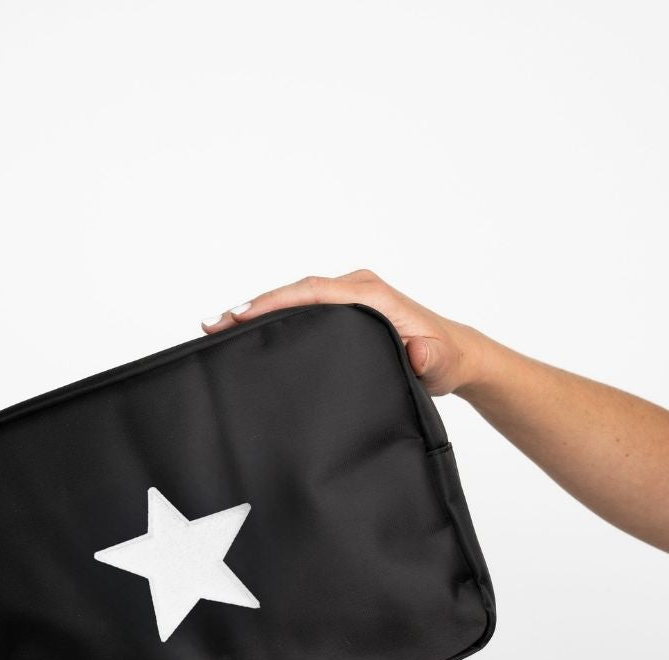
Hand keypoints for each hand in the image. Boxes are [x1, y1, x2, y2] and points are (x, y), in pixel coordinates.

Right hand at [201, 269, 490, 396]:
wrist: (454, 356)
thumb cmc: (445, 359)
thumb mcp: (441, 362)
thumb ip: (430, 357)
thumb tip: (417, 349)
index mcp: (371, 295)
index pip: (314, 292)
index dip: (275, 302)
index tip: (242, 315)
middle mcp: (355, 288)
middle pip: (295, 291)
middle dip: (254, 306)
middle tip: (214, 324)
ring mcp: (346, 298)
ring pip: (294, 299)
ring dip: (257, 311)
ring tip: (218, 327)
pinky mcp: (341, 310)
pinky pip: (300, 308)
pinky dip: (273, 316)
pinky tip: (247, 331)